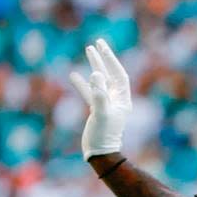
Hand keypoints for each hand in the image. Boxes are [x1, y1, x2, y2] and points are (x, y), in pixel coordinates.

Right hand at [69, 38, 130, 160]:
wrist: (99, 153)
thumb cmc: (103, 135)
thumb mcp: (101, 113)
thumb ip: (99, 94)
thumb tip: (96, 74)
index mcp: (122, 100)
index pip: (118, 74)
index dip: (111, 60)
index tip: (102, 46)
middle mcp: (116, 100)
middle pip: (110, 74)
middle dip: (104, 58)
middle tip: (96, 43)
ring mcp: (106, 104)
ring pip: (99, 81)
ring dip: (94, 66)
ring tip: (88, 50)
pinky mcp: (97, 110)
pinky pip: (89, 92)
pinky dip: (82, 83)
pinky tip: (73, 75)